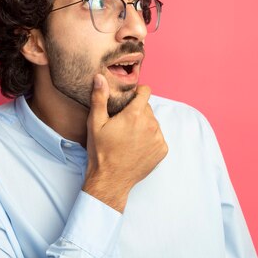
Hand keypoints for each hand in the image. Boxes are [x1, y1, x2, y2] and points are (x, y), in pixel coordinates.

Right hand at [83, 74, 167, 212]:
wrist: (111, 180)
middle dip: (137, 111)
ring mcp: (158, 138)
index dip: (137, 92)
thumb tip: (99, 77)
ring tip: (128, 137)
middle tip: (122, 124)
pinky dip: (149, 138)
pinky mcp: (162, 150)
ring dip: (143, 125)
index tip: (129, 99)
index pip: (145, 92)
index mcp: (134, 115)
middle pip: (147, 108)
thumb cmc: (101, 151)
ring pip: (153, 122)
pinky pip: (157, 136)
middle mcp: (150, 124)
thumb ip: (99, 98)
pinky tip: (136, 146)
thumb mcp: (95, 124)